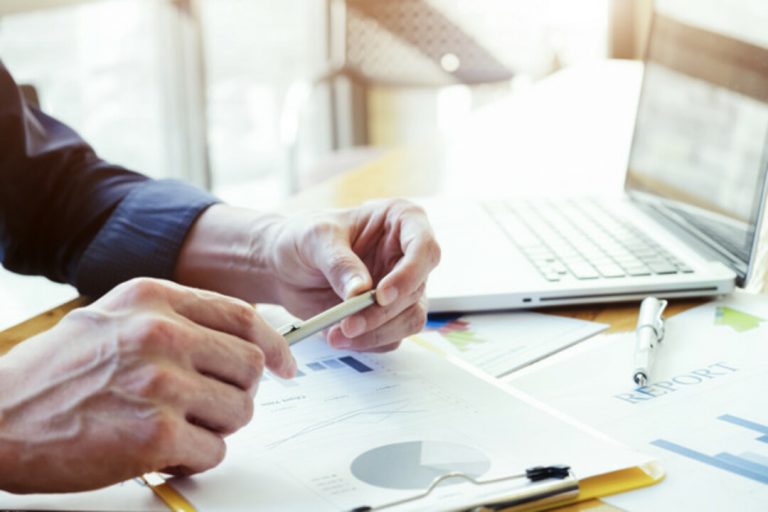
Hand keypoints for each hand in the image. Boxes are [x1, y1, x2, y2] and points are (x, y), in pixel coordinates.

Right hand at [0, 278, 294, 492]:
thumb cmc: (53, 374)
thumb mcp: (113, 318)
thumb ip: (174, 319)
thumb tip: (238, 338)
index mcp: (154, 299)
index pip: (243, 316)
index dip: (274, 344)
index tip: (285, 365)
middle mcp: (161, 334)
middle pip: (250, 366)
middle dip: (238, 392)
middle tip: (211, 406)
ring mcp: (160, 384)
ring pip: (238, 411)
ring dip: (215, 428)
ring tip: (177, 428)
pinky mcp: (154, 436)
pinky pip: (213, 451)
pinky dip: (195, 459)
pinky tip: (164, 453)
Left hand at [176, 200, 440, 351]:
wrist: (281, 268)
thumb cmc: (301, 238)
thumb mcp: (315, 239)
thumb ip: (339, 263)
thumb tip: (362, 292)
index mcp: (401, 221)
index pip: (425, 248)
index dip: (409, 274)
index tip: (380, 295)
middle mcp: (407, 255)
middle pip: (416, 290)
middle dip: (383, 313)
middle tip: (348, 324)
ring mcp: (401, 288)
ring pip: (409, 319)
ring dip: (375, 333)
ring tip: (337, 334)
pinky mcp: (388, 315)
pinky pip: (390, 337)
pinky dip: (366, 342)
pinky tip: (337, 336)